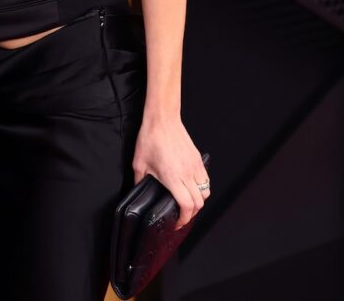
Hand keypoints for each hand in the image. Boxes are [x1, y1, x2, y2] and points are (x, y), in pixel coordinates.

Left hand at [132, 114, 207, 228]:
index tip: (177, 223)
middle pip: (199, 202)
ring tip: (189, 203)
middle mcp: (188, 174)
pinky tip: (192, 187)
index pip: (187, 206)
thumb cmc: (150, 139)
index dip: (184, 219)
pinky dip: (202, 187)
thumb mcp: (139, 164)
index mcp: (173, 178)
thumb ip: (139, 181)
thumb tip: (137, 191)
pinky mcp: (198, 159)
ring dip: (199, 201)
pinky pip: (206, 178)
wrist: (163, 119)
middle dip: (192, 214)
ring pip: (206, 191)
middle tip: (182, 216)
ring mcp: (195, 166)